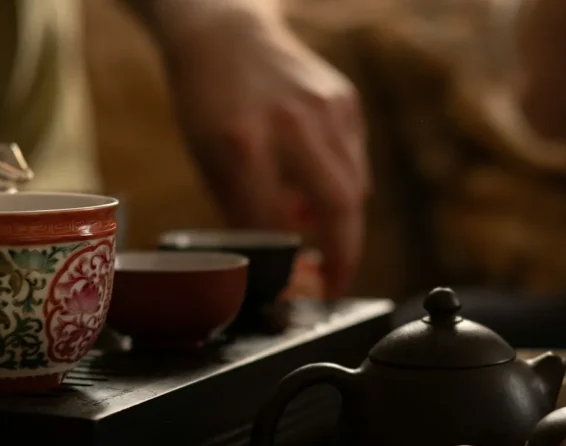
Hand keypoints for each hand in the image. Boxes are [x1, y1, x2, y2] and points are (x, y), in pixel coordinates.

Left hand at [159, 2, 368, 297]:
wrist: (225, 33)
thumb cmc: (210, 104)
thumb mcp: (210, 163)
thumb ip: (246, 214)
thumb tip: (281, 266)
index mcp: (244, 147)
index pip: (278, 227)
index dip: (294, 268)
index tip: (302, 293)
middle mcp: (293, 126)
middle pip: (340, 209)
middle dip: (346, 257)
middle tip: (336, 282)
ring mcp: (326, 110)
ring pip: (355, 188)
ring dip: (343, 221)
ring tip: (317, 229)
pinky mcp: (346, 101)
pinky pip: (356, 162)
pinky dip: (342, 184)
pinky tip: (315, 182)